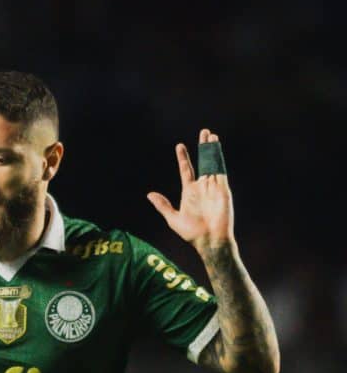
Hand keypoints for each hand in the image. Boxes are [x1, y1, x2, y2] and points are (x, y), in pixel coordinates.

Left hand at [148, 128, 233, 250]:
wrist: (208, 240)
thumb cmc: (192, 233)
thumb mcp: (172, 218)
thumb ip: (163, 205)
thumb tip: (150, 194)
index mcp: (190, 192)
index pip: (187, 170)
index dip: (183, 158)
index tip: (180, 146)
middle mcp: (203, 186)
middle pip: (203, 162)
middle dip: (203, 147)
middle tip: (204, 132)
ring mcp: (213, 187)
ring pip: (213, 163)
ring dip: (212, 149)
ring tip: (210, 135)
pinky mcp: (223, 189)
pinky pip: (220, 170)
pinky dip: (218, 159)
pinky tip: (216, 148)